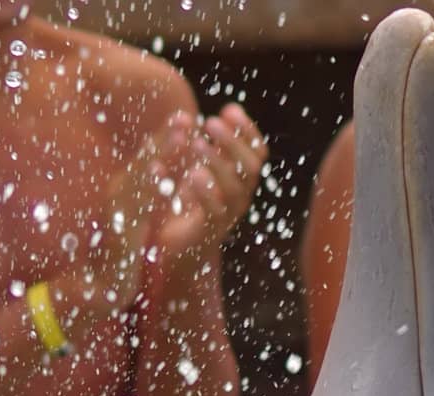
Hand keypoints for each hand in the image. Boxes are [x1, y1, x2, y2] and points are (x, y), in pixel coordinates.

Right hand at [78, 130, 165, 320]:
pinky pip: (135, 205)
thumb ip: (149, 195)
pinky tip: (162, 173)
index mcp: (124, 191)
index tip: (185, 119)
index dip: (165, 139)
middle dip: (164, 138)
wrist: (98, 286)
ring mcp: (115, 212)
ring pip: (140, 177)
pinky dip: (148, 187)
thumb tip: (165, 173)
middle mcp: (116, 195)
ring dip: (160, 154)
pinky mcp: (117, 231)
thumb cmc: (120, 251)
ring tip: (180, 137)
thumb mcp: (137, 217)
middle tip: (184, 117)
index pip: (147, 160)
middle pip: (143, 161)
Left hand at [154, 104, 267, 272]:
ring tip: (196, 144)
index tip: (229, 109)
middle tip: (210, 122)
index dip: (248, 130)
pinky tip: (192, 174)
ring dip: (218, 162)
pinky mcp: (212, 231)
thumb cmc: (185, 205)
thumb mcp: (192, 169)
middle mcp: (241, 196)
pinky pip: (216, 210)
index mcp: (241, 179)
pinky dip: (205, 191)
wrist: (176, 248)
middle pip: (251, 166)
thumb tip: (193, 115)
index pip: (257, 151)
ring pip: (236, 187)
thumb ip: (196, 146)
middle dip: (233, 141)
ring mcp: (230, 215)